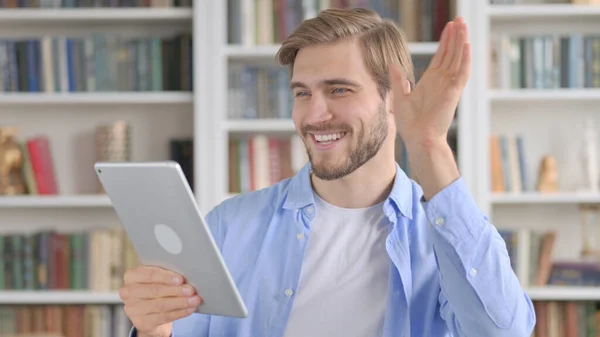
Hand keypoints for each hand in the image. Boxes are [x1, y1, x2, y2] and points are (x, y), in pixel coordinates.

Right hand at [119, 266, 202, 336]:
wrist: (149, 311)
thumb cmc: (156, 288)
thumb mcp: (158, 278)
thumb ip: (166, 274)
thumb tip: (187, 274)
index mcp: (131, 276)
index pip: (149, 274)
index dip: (166, 277)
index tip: (180, 279)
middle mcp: (128, 292)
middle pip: (155, 290)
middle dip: (176, 290)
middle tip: (191, 290)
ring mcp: (132, 309)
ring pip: (160, 305)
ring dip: (180, 302)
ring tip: (195, 300)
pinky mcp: (140, 322)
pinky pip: (164, 317)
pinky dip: (180, 312)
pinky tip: (190, 309)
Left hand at [390, 16, 470, 148]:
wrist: (418, 138)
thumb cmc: (410, 123)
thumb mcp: (400, 97)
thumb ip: (398, 81)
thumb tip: (392, 65)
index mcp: (431, 81)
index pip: (441, 56)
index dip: (446, 41)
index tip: (449, 26)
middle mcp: (442, 81)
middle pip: (452, 53)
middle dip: (456, 36)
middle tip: (459, 19)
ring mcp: (449, 86)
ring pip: (458, 59)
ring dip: (461, 42)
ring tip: (463, 25)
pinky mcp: (453, 92)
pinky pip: (462, 73)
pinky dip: (465, 59)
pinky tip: (466, 45)